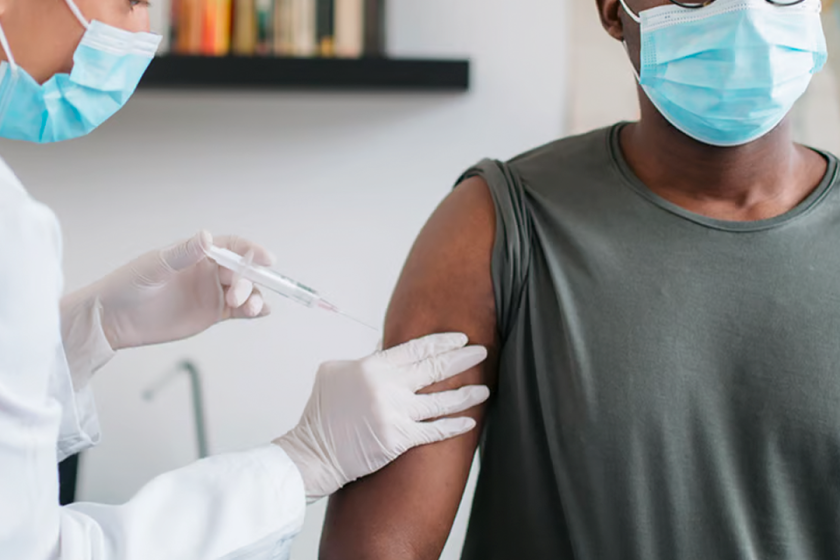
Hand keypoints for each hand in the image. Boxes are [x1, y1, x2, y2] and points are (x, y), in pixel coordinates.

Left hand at [67, 231, 274, 350]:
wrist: (114, 319)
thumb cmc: (128, 285)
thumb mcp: (155, 266)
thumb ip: (184, 253)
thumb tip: (206, 236)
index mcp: (198, 254)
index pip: (233, 247)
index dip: (251, 251)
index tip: (266, 259)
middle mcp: (209, 271)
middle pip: (242, 271)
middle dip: (247, 281)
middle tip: (235, 295)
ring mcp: (212, 292)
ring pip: (245, 291)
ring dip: (254, 297)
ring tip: (249, 308)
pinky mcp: (212, 314)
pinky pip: (239, 311)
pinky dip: (253, 310)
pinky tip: (259, 312)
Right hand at [274, 333, 489, 501]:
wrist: (313, 454)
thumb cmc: (322, 415)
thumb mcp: (334, 372)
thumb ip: (364, 358)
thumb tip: (387, 345)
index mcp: (373, 367)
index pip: (416, 348)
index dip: (442, 341)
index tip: (460, 338)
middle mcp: (387, 387)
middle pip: (434, 368)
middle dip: (462, 359)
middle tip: (481, 352)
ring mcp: (395, 414)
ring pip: (441, 400)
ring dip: (467, 394)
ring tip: (484, 388)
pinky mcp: (399, 439)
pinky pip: (435, 431)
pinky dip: (454, 426)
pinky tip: (470, 421)